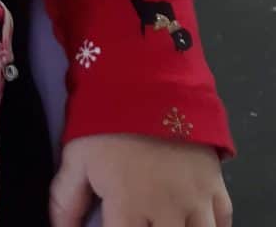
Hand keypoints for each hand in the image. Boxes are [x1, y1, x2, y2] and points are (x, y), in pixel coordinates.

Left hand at [50, 133, 231, 225]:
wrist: (147, 78)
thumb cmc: (106, 118)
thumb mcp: (76, 155)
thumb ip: (66, 199)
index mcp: (129, 207)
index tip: (113, 224)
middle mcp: (167, 212)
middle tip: (139, 220)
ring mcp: (196, 201)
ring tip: (161, 220)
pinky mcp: (216, 185)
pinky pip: (223, 222)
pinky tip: (192, 222)